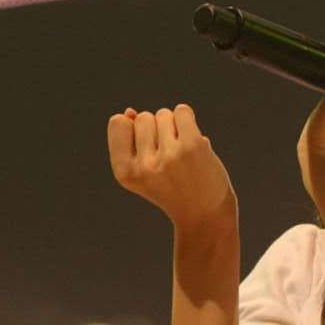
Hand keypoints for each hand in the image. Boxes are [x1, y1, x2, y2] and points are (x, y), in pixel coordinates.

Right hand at [107, 104, 237, 238]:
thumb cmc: (172, 187)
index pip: (118, 123)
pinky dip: (187, 119)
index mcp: (125, 173)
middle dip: (156, 129)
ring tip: (182, 152)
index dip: (133, 129)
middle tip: (169, 157)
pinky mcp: (192, 147)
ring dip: (173, 126)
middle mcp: (144, 166)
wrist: (205, 213)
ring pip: (163, 114)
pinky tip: (192, 139)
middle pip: (142, 117)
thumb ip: (130, 141)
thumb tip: (129, 112)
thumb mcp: (143, 170)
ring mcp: (169, 155)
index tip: (148, 150)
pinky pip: (182, 111)